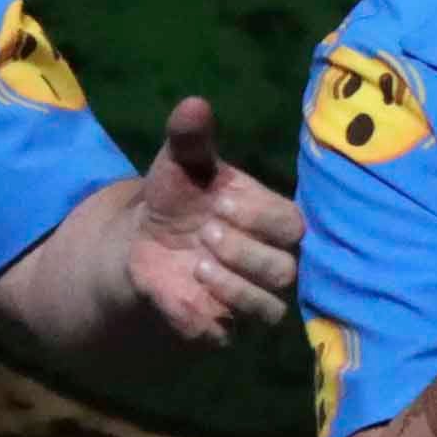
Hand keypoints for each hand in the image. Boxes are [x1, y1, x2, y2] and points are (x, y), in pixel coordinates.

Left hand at [126, 97, 303, 339]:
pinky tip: (189, 286)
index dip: (261, 215)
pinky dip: (212, 309)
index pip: (294, 224)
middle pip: (287, 267)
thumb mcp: (180, 162)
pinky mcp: (225, 327)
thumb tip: (194, 104)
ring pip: (271, 306)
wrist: (143, 243)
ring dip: (234, 282)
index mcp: (272, 220)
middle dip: (247, 248)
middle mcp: (274, 261)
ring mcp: (253, 298)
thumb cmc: (178, 198)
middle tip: (208, 230)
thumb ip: (190, 137)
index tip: (220, 200)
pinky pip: (233, 332)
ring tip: (198, 260)